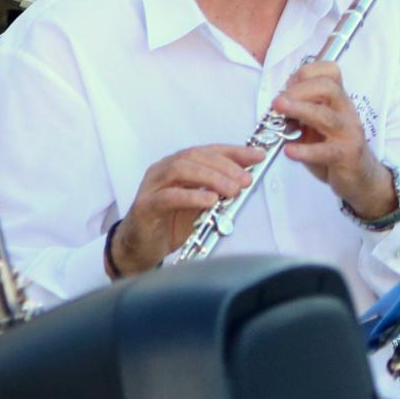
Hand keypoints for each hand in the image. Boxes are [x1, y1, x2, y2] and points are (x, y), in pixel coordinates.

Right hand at [111, 143, 269, 272]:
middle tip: (245, 180)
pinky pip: (169, 196)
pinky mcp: (145, 206)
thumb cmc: (171, 222)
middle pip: (195, 157)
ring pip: (181, 170)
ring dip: (211, 178)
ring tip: (233, 190)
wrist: (141, 248)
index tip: (257, 156)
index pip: (207, 150)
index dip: (234, 151)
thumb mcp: (200, 204)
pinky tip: (210, 200)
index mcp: (177, 165)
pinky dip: (192, 196)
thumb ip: (217, 190)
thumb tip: (245, 179)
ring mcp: (152, 186)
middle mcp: (163, 170)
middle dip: (225, 166)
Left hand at [268, 61, 393, 218]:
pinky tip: (290, 150)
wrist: (361, 178)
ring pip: (326, 116)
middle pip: (329, 88)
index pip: (330, 72)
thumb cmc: (335, 148)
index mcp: (338, 101)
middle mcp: (346, 112)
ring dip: (300, 110)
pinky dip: (306, 150)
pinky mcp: (347, 156)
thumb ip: (301, 112)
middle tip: (278, 101)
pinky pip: (326, 151)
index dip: (306, 73)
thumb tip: (278, 101)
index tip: (287, 86)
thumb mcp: (318, 125)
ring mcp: (348, 133)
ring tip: (279, 110)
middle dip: (300, 90)